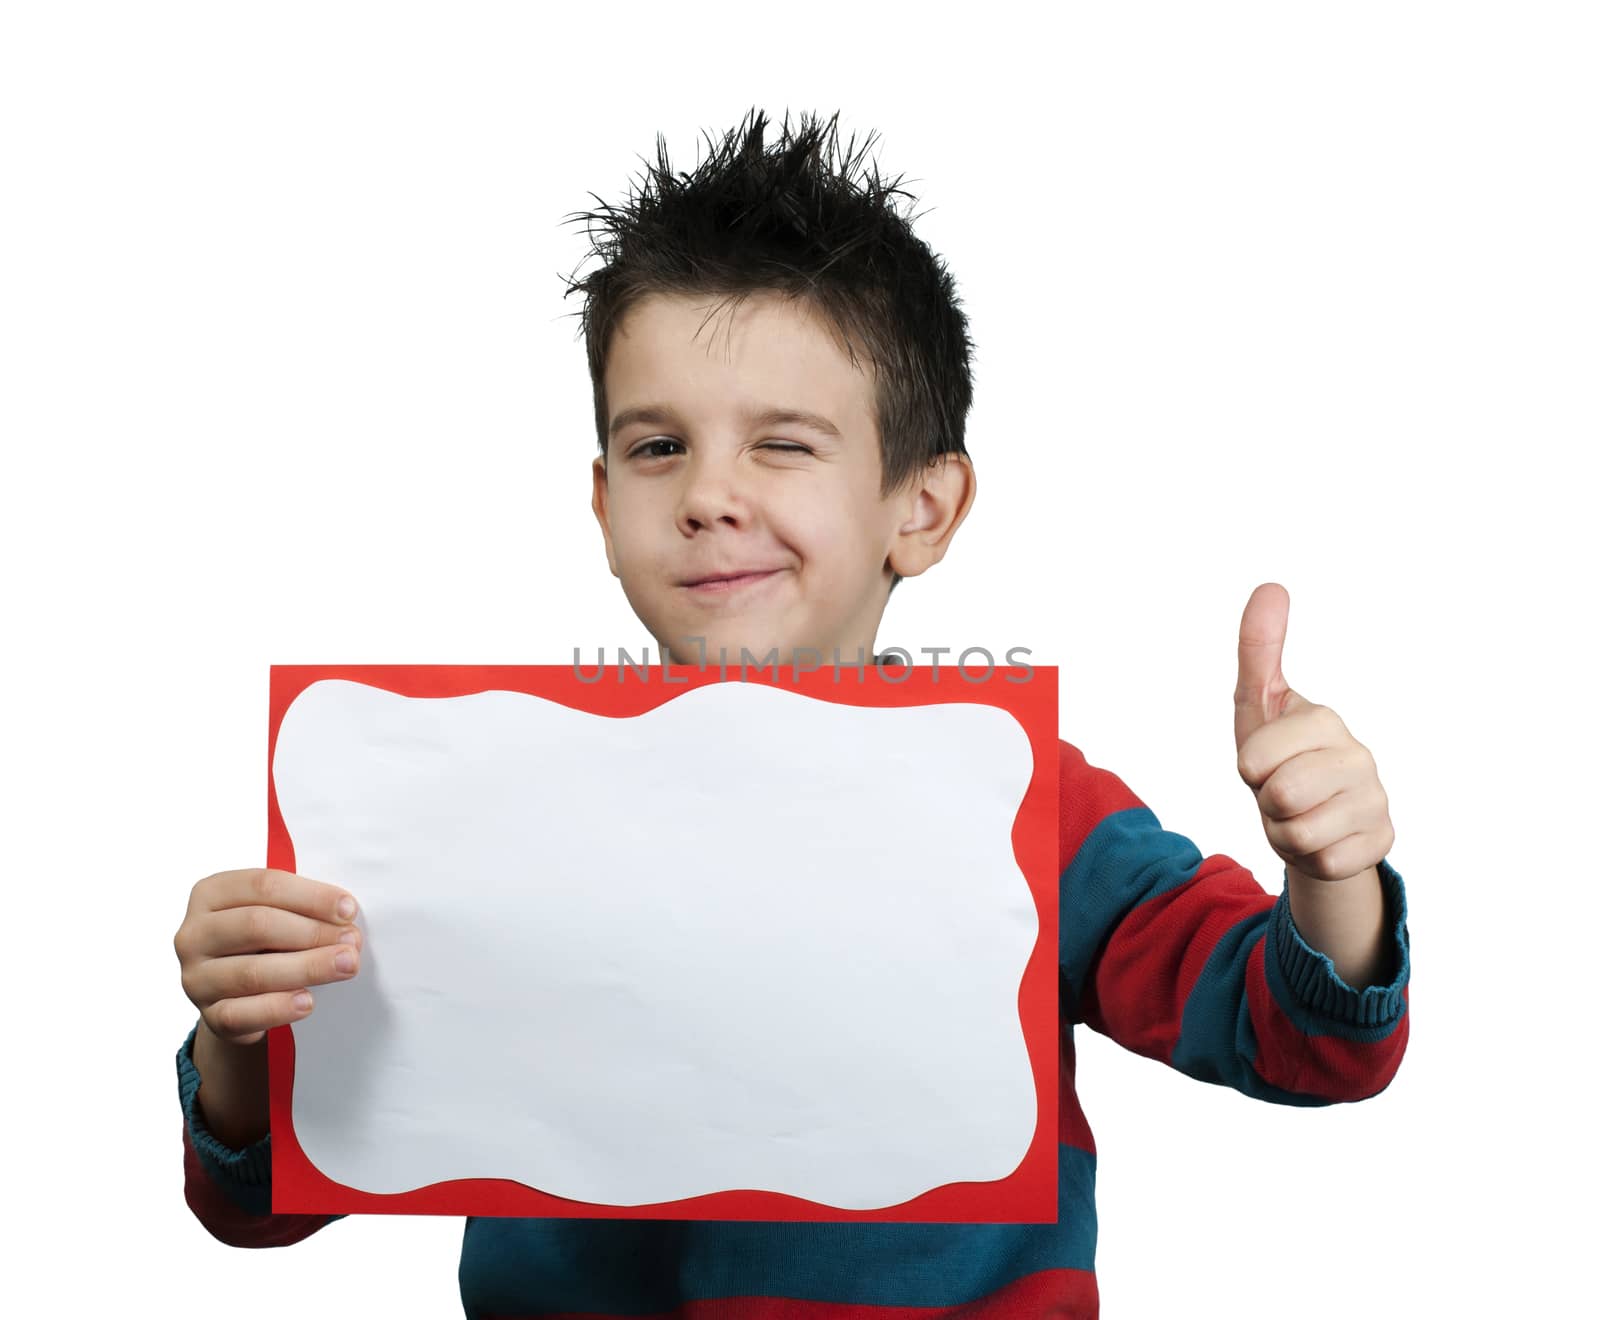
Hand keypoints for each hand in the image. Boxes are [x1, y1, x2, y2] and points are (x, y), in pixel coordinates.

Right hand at [174, 868, 363, 1045]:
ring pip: (253, 972)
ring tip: (346, 965)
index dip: (311, 896)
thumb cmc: (265, 942)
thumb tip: (346, 917)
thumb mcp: (277, 913)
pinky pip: (242, 1013)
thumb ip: (302, 908)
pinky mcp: (208, 1015)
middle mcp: (194, 934)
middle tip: (352, 941)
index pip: (263, 885)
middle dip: (313, 932)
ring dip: (308, 967)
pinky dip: (279, 1007)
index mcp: (211, 894)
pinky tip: (308, 1001)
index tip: (348, 909)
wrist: (239, 994)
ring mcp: (196, 977)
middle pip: (258, 925)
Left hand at [1233, 583, 1394, 883]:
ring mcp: (1376, 801)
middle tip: (1280, 791)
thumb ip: (1259, 648)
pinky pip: (1323, 863)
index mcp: (1324, 720)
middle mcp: (1360, 757)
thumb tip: (1271, 586)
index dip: (1248, 769)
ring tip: (1299, 813)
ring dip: (1284, 832)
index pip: (1254, 760)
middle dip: (1265, 803)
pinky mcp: (1382, 842)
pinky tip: (1323, 836)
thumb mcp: (1258, 705)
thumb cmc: (1279, 755)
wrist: (1312, 815)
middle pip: (1278, 798)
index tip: (1264, 761)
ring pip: (1298, 835)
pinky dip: (1310, 858)